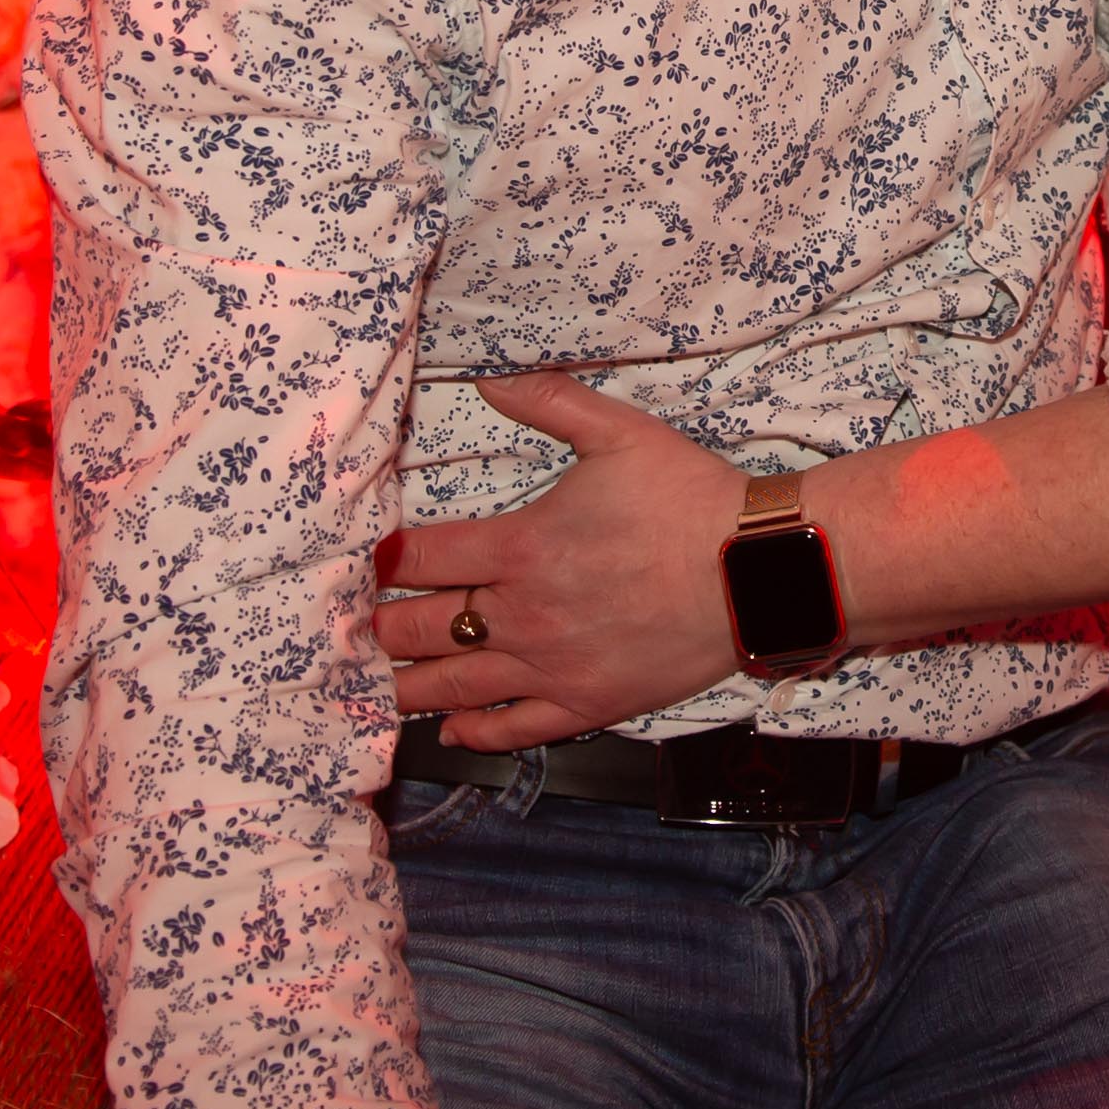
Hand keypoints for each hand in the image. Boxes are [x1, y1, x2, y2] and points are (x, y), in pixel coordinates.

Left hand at [376, 372, 758, 747]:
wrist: (758, 570)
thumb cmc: (689, 498)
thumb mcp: (620, 432)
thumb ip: (549, 402)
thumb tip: (490, 377)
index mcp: (520, 546)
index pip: (420, 558)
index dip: (381, 561)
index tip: (363, 564)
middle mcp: (522, 613)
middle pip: (420, 629)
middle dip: (379, 629)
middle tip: (350, 631)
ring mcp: (551, 665)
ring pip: (453, 686)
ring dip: (406, 686)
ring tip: (374, 685)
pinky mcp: (586, 702)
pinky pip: (514, 728)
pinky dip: (474, 731)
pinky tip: (452, 728)